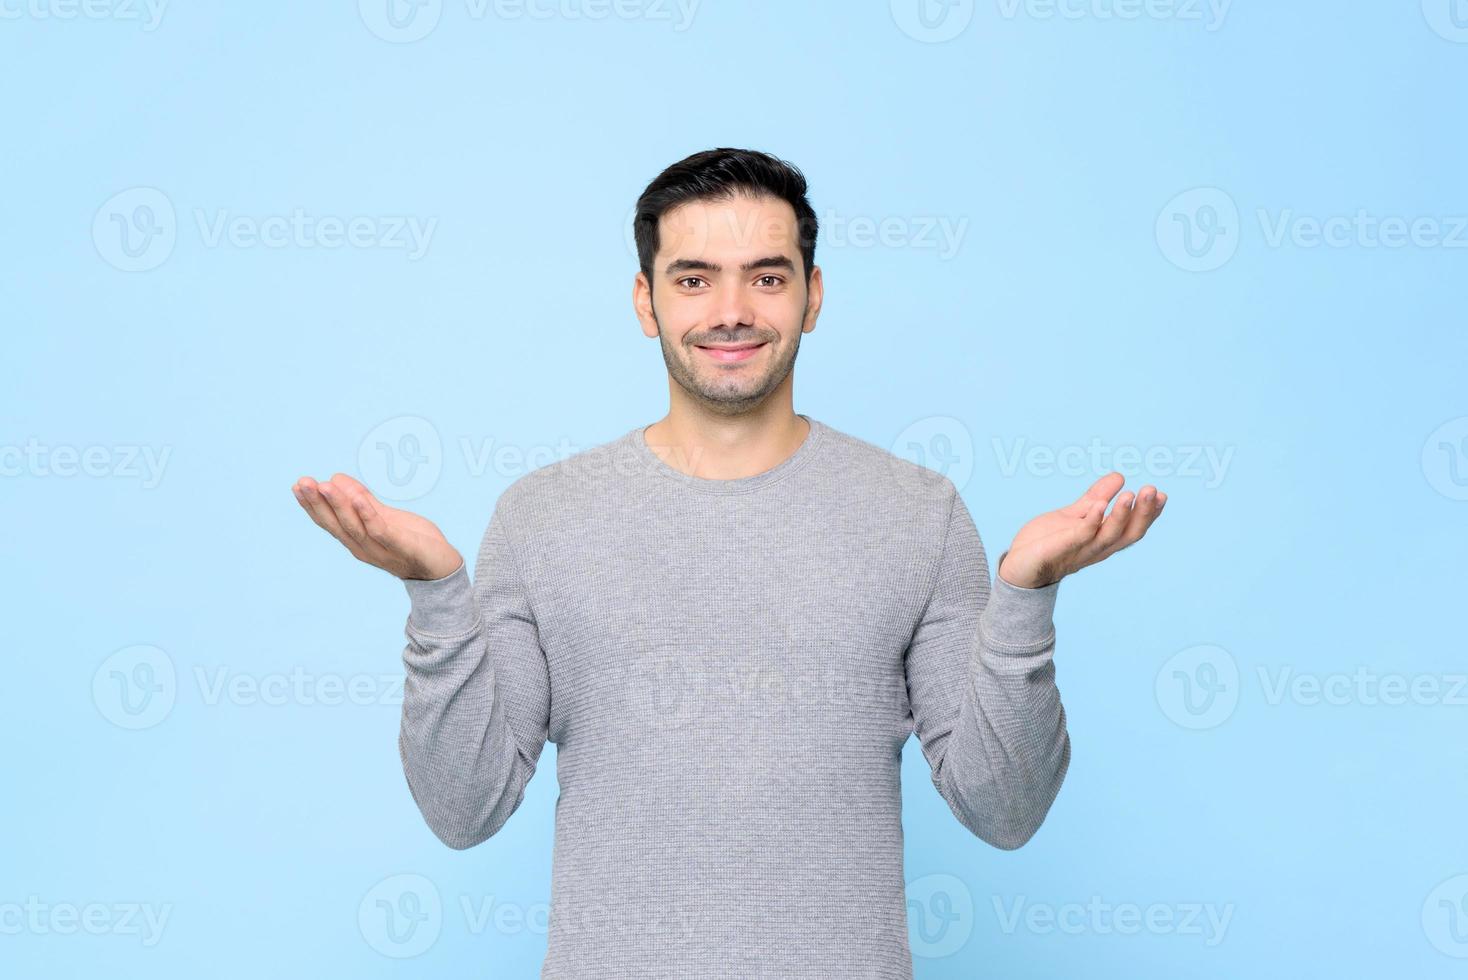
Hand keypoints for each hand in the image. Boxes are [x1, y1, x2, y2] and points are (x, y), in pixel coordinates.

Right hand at [291, 472, 463, 580]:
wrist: (442, 567)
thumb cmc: (412, 541)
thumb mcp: (385, 517)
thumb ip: (363, 501)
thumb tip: (335, 478)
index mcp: (357, 540)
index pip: (329, 522)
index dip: (312, 505)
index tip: (297, 485)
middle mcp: (364, 548)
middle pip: (336, 524)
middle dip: (318, 503)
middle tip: (302, 482)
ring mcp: (382, 550)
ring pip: (355, 526)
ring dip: (339, 505)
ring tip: (326, 485)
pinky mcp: (403, 548)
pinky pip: (382, 531)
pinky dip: (369, 516)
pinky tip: (360, 499)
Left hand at [997, 472, 1165, 588]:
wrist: (1018, 566)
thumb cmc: (1047, 542)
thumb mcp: (1075, 515)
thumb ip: (1096, 498)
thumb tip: (1120, 476)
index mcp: (1103, 540)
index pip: (1133, 528)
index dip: (1149, 514)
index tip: (1161, 495)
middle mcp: (1097, 548)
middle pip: (1129, 533)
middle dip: (1144, 513)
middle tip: (1153, 490)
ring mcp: (1080, 550)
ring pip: (1109, 535)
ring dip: (1122, 515)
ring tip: (1131, 494)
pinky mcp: (1061, 548)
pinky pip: (1081, 536)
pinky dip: (1092, 521)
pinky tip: (1100, 505)